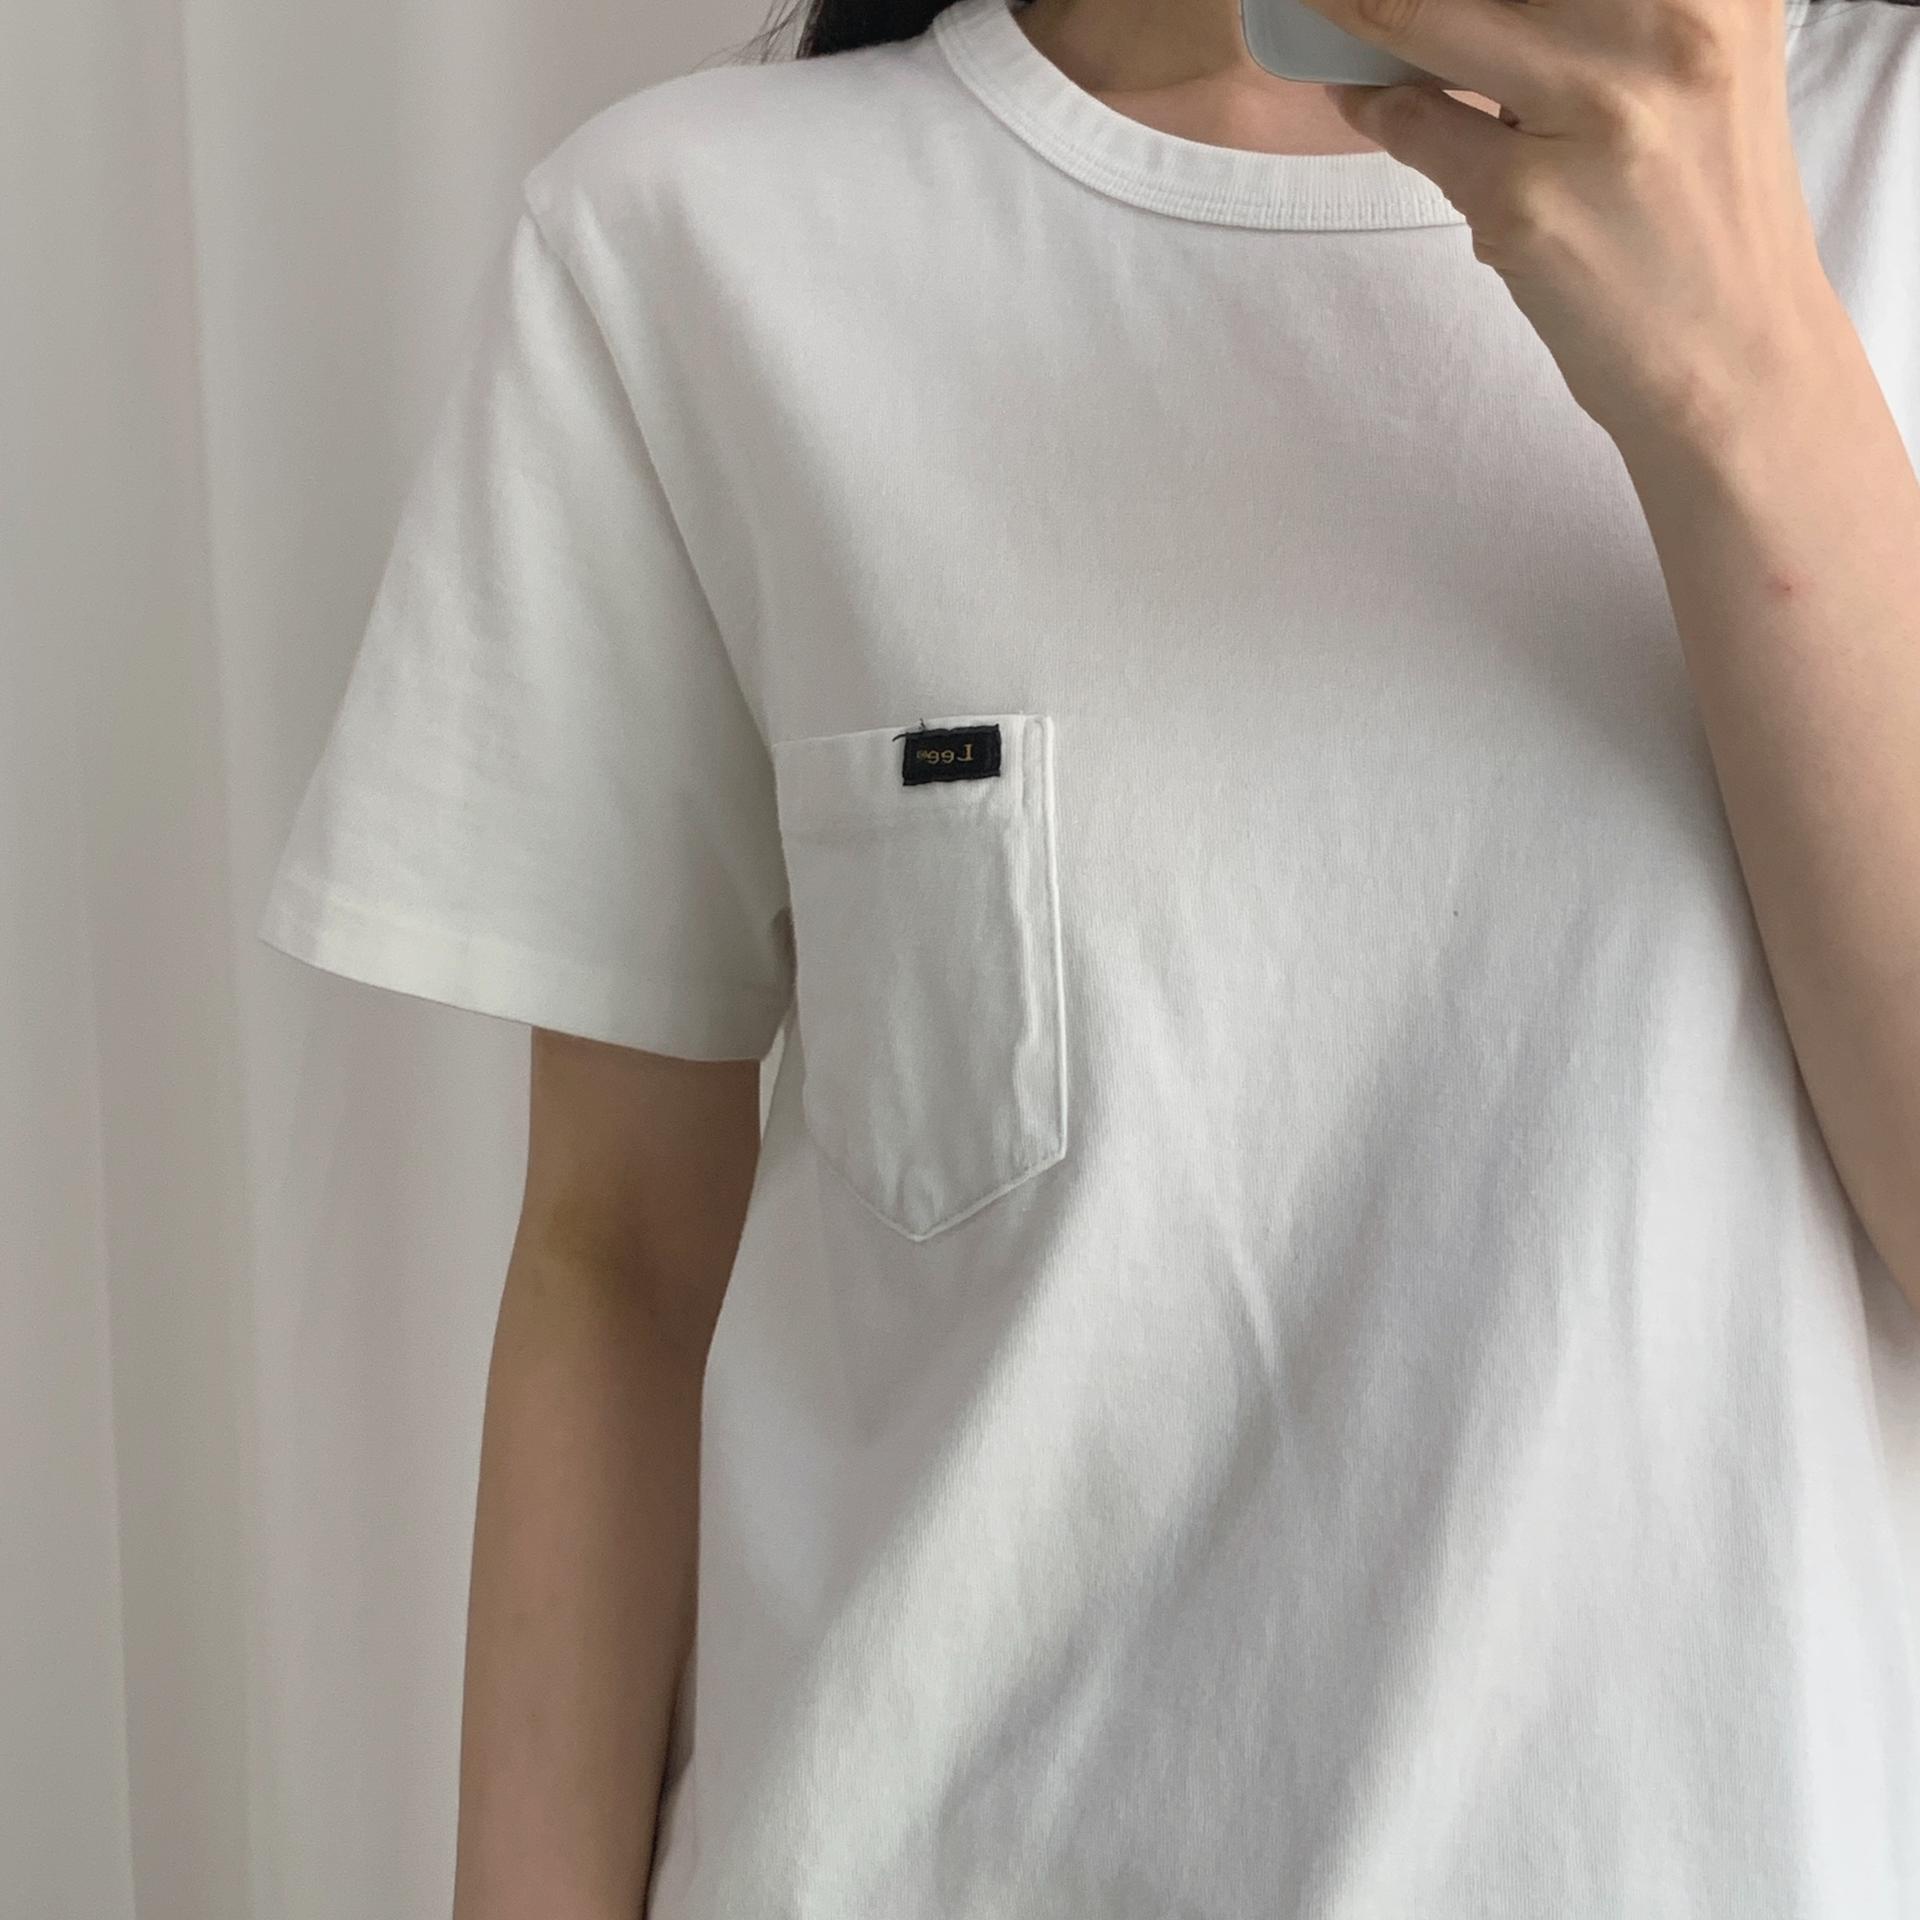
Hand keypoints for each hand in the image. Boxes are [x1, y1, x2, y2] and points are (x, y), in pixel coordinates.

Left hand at [1305, 0, 1842, 451]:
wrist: (1737, 354)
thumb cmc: (1697, 207)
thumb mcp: (1685, 60)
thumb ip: (1596, 7)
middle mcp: (1670, 20)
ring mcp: (1597, 112)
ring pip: (1421, 16)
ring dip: (1361, 12)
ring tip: (1337, 16)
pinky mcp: (1530, 201)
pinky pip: (1411, 124)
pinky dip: (1376, 108)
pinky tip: (1371, 102)